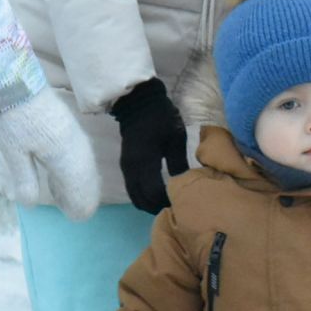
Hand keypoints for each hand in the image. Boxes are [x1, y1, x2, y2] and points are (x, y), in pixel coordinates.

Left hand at [0, 86, 101, 221]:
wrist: (15, 81)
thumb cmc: (12, 118)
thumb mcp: (13, 153)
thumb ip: (25, 180)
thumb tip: (30, 203)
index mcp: (65, 158)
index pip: (80, 190)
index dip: (78, 206)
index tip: (72, 217)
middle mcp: (77, 149)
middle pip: (87, 180)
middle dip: (81, 197)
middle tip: (71, 211)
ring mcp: (76, 137)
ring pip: (86, 168)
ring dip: (79, 184)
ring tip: (64, 196)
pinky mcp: (70, 129)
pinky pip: (81, 156)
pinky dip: (76, 170)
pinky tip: (63, 174)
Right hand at [110, 78, 189, 214]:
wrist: (138, 103)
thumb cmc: (161, 117)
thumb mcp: (175, 138)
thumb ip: (178, 162)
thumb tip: (184, 184)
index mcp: (145, 161)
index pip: (154, 192)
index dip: (166, 201)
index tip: (181, 203)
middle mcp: (131, 169)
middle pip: (142, 200)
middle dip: (157, 207)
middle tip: (175, 208)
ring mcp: (126, 168)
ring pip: (135, 197)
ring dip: (149, 204)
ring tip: (166, 204)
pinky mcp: (125, 166)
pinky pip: (132, 189)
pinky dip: (143, 197)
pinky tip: (157, 195)